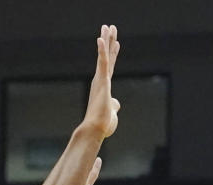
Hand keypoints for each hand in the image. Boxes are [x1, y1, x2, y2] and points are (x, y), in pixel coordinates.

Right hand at [83, 25, 119, 139]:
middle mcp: (100, 81)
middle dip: (108, 41)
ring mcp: (100, 80)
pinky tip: (101, 39)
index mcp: (103, 87)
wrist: (95, 129)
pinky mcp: (102, 81)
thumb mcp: (111, 113)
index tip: (116, 43)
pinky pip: (102, 63)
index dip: (113, 54)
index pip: (110, 67)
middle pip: (106, 57)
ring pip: (104, 56)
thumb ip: (113, 106)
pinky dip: (102, 50)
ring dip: (105, 40)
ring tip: (107, 26)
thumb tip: (116, 104)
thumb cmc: (102, 125)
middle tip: (109, 27)